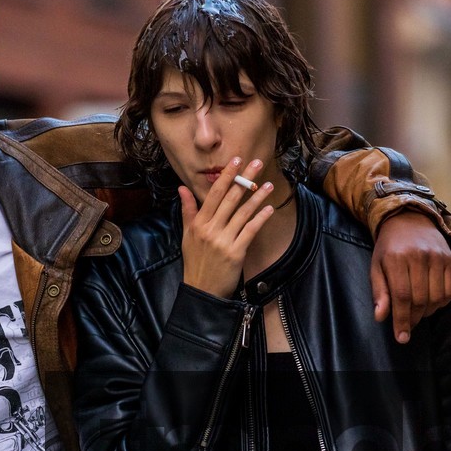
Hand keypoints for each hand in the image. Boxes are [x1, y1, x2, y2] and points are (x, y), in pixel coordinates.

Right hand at [178, 157, 277, 298]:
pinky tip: (269, 208)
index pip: (214, 194)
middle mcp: (211, 229)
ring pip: (243, 212)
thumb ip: (187, 210)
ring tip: (268, 184)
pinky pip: (250, 230)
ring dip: (257, 196)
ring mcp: (224, 240)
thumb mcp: (187, 235)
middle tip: (256, 162)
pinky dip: (260, 218)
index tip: (236, 160)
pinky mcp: (236, 252)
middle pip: (230, 198)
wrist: (201, 290)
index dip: (226, 176)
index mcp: (199, 223)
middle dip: (244, 178)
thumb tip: (182, 188)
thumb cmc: (195, 262)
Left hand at [370, 210, 450, 343]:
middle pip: (420, 299)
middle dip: (413, 318)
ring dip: (427, 313)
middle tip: (407, 324)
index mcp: (396, 258)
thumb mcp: (376, 266)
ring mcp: (437, 257)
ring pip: (436, 298)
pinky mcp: (450, 259)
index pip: (401, 296)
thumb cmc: (389, 248)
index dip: (401, 320)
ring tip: (418, 313)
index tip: (401, 337)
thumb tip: (381, 317)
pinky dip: (441, 303)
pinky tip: (431, 303)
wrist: (410, 220)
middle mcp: (419, 256)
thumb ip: (379, 292)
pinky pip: (450, 290)